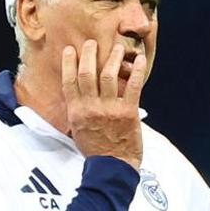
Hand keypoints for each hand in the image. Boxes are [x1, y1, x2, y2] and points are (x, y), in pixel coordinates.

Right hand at [62, 40, 146, 169]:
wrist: (112, 167)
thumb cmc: (95, 151)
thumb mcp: (78, 130)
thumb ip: (77, 111)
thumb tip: (76, 96)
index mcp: (76, 111)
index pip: (69, 81)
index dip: (69, 63)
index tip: (70, 50)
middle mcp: (91, 107)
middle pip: (88, 73)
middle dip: (89, 54)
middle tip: (93, 42)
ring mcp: (109, 109)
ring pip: (109, 75)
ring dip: (114, 58)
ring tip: (118, 47)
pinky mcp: (128, 112)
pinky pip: (133, 87)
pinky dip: (137, 72)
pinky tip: (140, 61)